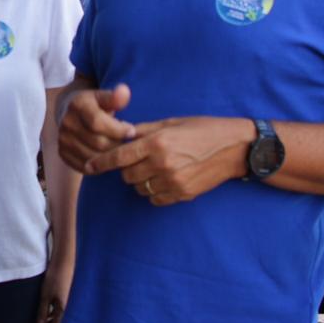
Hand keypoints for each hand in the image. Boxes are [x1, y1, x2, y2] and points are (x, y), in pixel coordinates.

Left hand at [36, 250, 73, 322]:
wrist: (64, 262)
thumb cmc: (55, 278)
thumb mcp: (45, 295)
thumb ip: (42, 311)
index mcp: (63, 309)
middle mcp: (68, 307)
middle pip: (57, 322)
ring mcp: (68, 301)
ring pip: (58, 315)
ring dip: (49, 318)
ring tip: (39, 318)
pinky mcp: (67, 294)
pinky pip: (60, 307)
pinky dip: (53, 310)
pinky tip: (46, 307)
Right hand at [57, 85, 134, 171]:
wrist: (69, 112)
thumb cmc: (93, 105)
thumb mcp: (103, 96)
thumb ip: (115, 97)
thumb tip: (124, 91)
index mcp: (78, 105)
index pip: (98, 122)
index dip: (118, 130)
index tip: (132, 131)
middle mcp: (67, 123)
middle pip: (98, 142)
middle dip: (118, 145)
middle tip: (129, 143)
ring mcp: (63, 139)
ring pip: (93, 158)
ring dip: (111, 157)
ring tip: (119, 150)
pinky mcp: (63, 153)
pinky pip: (86, 167)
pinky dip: (100, 166)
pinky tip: (108, 158)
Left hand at [85, 117, 254, 205]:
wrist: (235, 148)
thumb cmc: (202, 129)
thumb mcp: (171, 123)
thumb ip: (143, 131)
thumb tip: (119, 134)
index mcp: (157, 143)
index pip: (119, 157)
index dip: (100, 163)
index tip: (88, 166)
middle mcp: (163, 164)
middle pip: (126, 175)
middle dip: (126, 169)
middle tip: (136, 160)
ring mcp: (173, 181)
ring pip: (139, 188)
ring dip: (139, 180)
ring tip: (153, 168)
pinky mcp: (182, 194)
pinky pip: (155, 198)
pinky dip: (153, 191)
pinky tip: (163, 178)